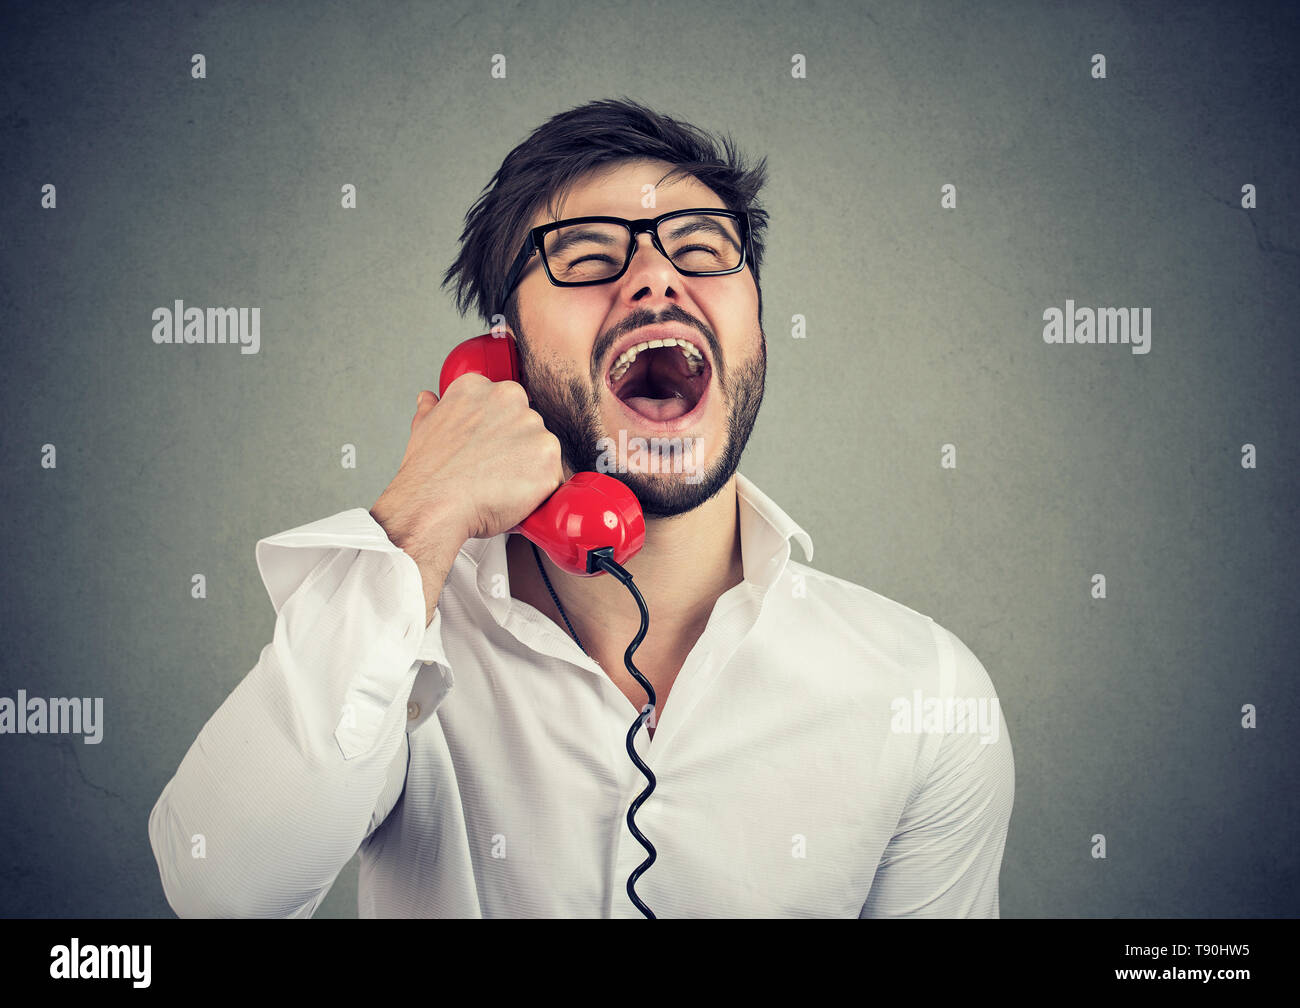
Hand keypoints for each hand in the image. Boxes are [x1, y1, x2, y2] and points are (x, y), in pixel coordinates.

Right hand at [370, 376, 564, 623]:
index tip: (488, 447)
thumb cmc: (428, 475)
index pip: (503, 403)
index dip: (497, 429)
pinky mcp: (549, 459)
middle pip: (527, 424)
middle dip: (516, 447)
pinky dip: (541, 491)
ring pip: (543, 449)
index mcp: (478, 387)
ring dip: (530, 468)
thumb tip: (429, 399)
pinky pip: (554, 477)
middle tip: (493, 470)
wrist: (433, 506)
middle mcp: (509, 398)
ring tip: (500, 485)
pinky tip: (514, 497)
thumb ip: (432, 409)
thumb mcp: (422, 429)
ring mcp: (533, 427)